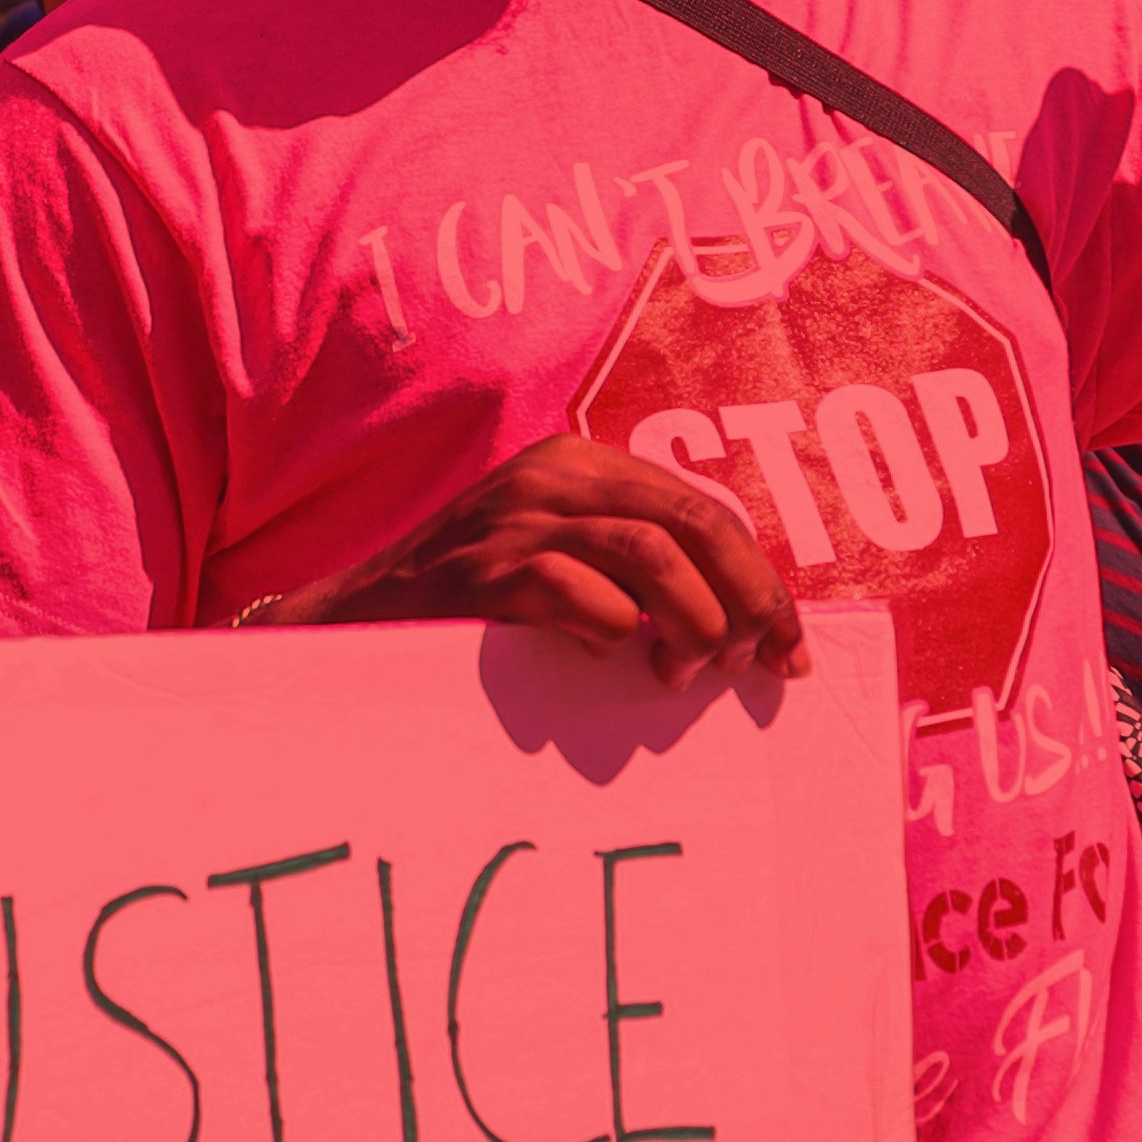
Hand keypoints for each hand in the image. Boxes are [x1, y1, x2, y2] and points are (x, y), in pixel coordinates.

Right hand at [286, 434, 806, 686]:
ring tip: (686, 674)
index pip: (705, 509)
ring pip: (650, 553)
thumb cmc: (472, 610)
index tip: (789, 654)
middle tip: (754, 667)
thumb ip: (633, 571)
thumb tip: (746, 630)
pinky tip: (607, 657)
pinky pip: (574, 590)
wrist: (353, 622)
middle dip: (747, 600)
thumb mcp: (557, 563)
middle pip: (693, 521)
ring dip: (693, 622)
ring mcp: (513, 519)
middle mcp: (551, 476)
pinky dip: (610, 629)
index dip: (762, 580)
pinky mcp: (479, 571)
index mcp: (581, 468)